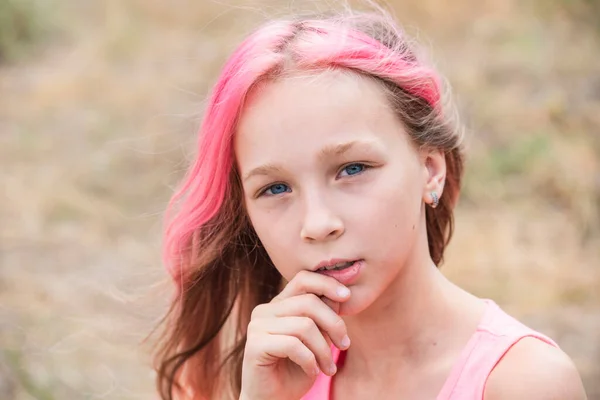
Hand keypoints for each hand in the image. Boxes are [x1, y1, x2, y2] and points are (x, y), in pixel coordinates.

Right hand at [239, 270, 351, 399]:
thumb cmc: (296, 371)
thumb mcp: (317, 340)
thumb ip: (323, 317)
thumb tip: (341, 294)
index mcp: (279, 304)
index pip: (303, 279)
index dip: (327, 283)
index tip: (347, 296)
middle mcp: (265, 310)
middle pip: (308, 302)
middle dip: (334, 324)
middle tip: (344, 345)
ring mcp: (257, 326)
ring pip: (304, 325)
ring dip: (324, 350)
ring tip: (328, 367)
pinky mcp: (254, 345)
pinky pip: (293, 344)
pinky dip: (310, 360)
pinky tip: (313, 371)